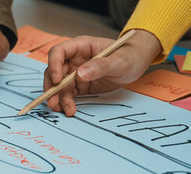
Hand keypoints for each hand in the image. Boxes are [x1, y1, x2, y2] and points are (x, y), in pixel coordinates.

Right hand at [44, 30, 160, 115]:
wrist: (137, 63)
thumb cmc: (130, 55)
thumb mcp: (119, 60)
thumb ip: (100, 66)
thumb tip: (80, 74)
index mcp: (81, 46)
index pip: (59, 52)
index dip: (54, 65)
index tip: (58, 80)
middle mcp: (74, 59)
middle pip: (54, 71)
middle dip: (52, 87)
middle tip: (53, 101)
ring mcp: (76, 72)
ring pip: (59, 85)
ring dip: (59, 98)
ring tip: (66, 110)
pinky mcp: (80, 85)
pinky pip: (68, 93)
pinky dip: (66, 102)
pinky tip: (69, 109)